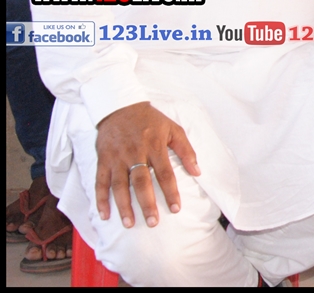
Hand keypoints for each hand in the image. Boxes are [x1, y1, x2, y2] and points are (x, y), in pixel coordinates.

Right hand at [94, 102, 199, 228]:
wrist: (120, 106)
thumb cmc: (150, 120)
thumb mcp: (173, 129)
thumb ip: (186, 150)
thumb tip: (197, 171)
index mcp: (155, 145)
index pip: (165, 173)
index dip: (170, 192)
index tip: (175, 209)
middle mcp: (135, 153)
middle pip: (141, 181)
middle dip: (147, 203)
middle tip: (153, 222)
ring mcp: (117, 157)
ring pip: (119, 185)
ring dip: (123, 206)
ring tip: (129, 223)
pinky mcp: (102, 159)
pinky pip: (100, 182)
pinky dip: (101, 199)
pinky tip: (104, 215)